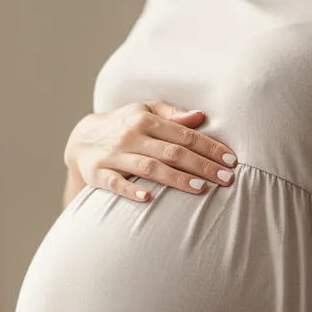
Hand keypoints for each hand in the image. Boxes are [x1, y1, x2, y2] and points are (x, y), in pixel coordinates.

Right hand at [64, 100, 238, 202]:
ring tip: (201, 188)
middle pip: (172, 152)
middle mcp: (131, 136)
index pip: (184, 134)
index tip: (231, 160)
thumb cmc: (123, 124)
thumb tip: (201, 116)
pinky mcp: (98, 173)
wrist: (81, 138)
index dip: (209, 147)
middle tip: (226, 178)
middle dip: (201, 165)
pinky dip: (131, 190)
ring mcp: (114, 156)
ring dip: (176, 179)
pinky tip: (148, 199)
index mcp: (146, 120)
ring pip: (149, 168)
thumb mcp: (145, 111)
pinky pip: (115, 184)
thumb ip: (172, 115)